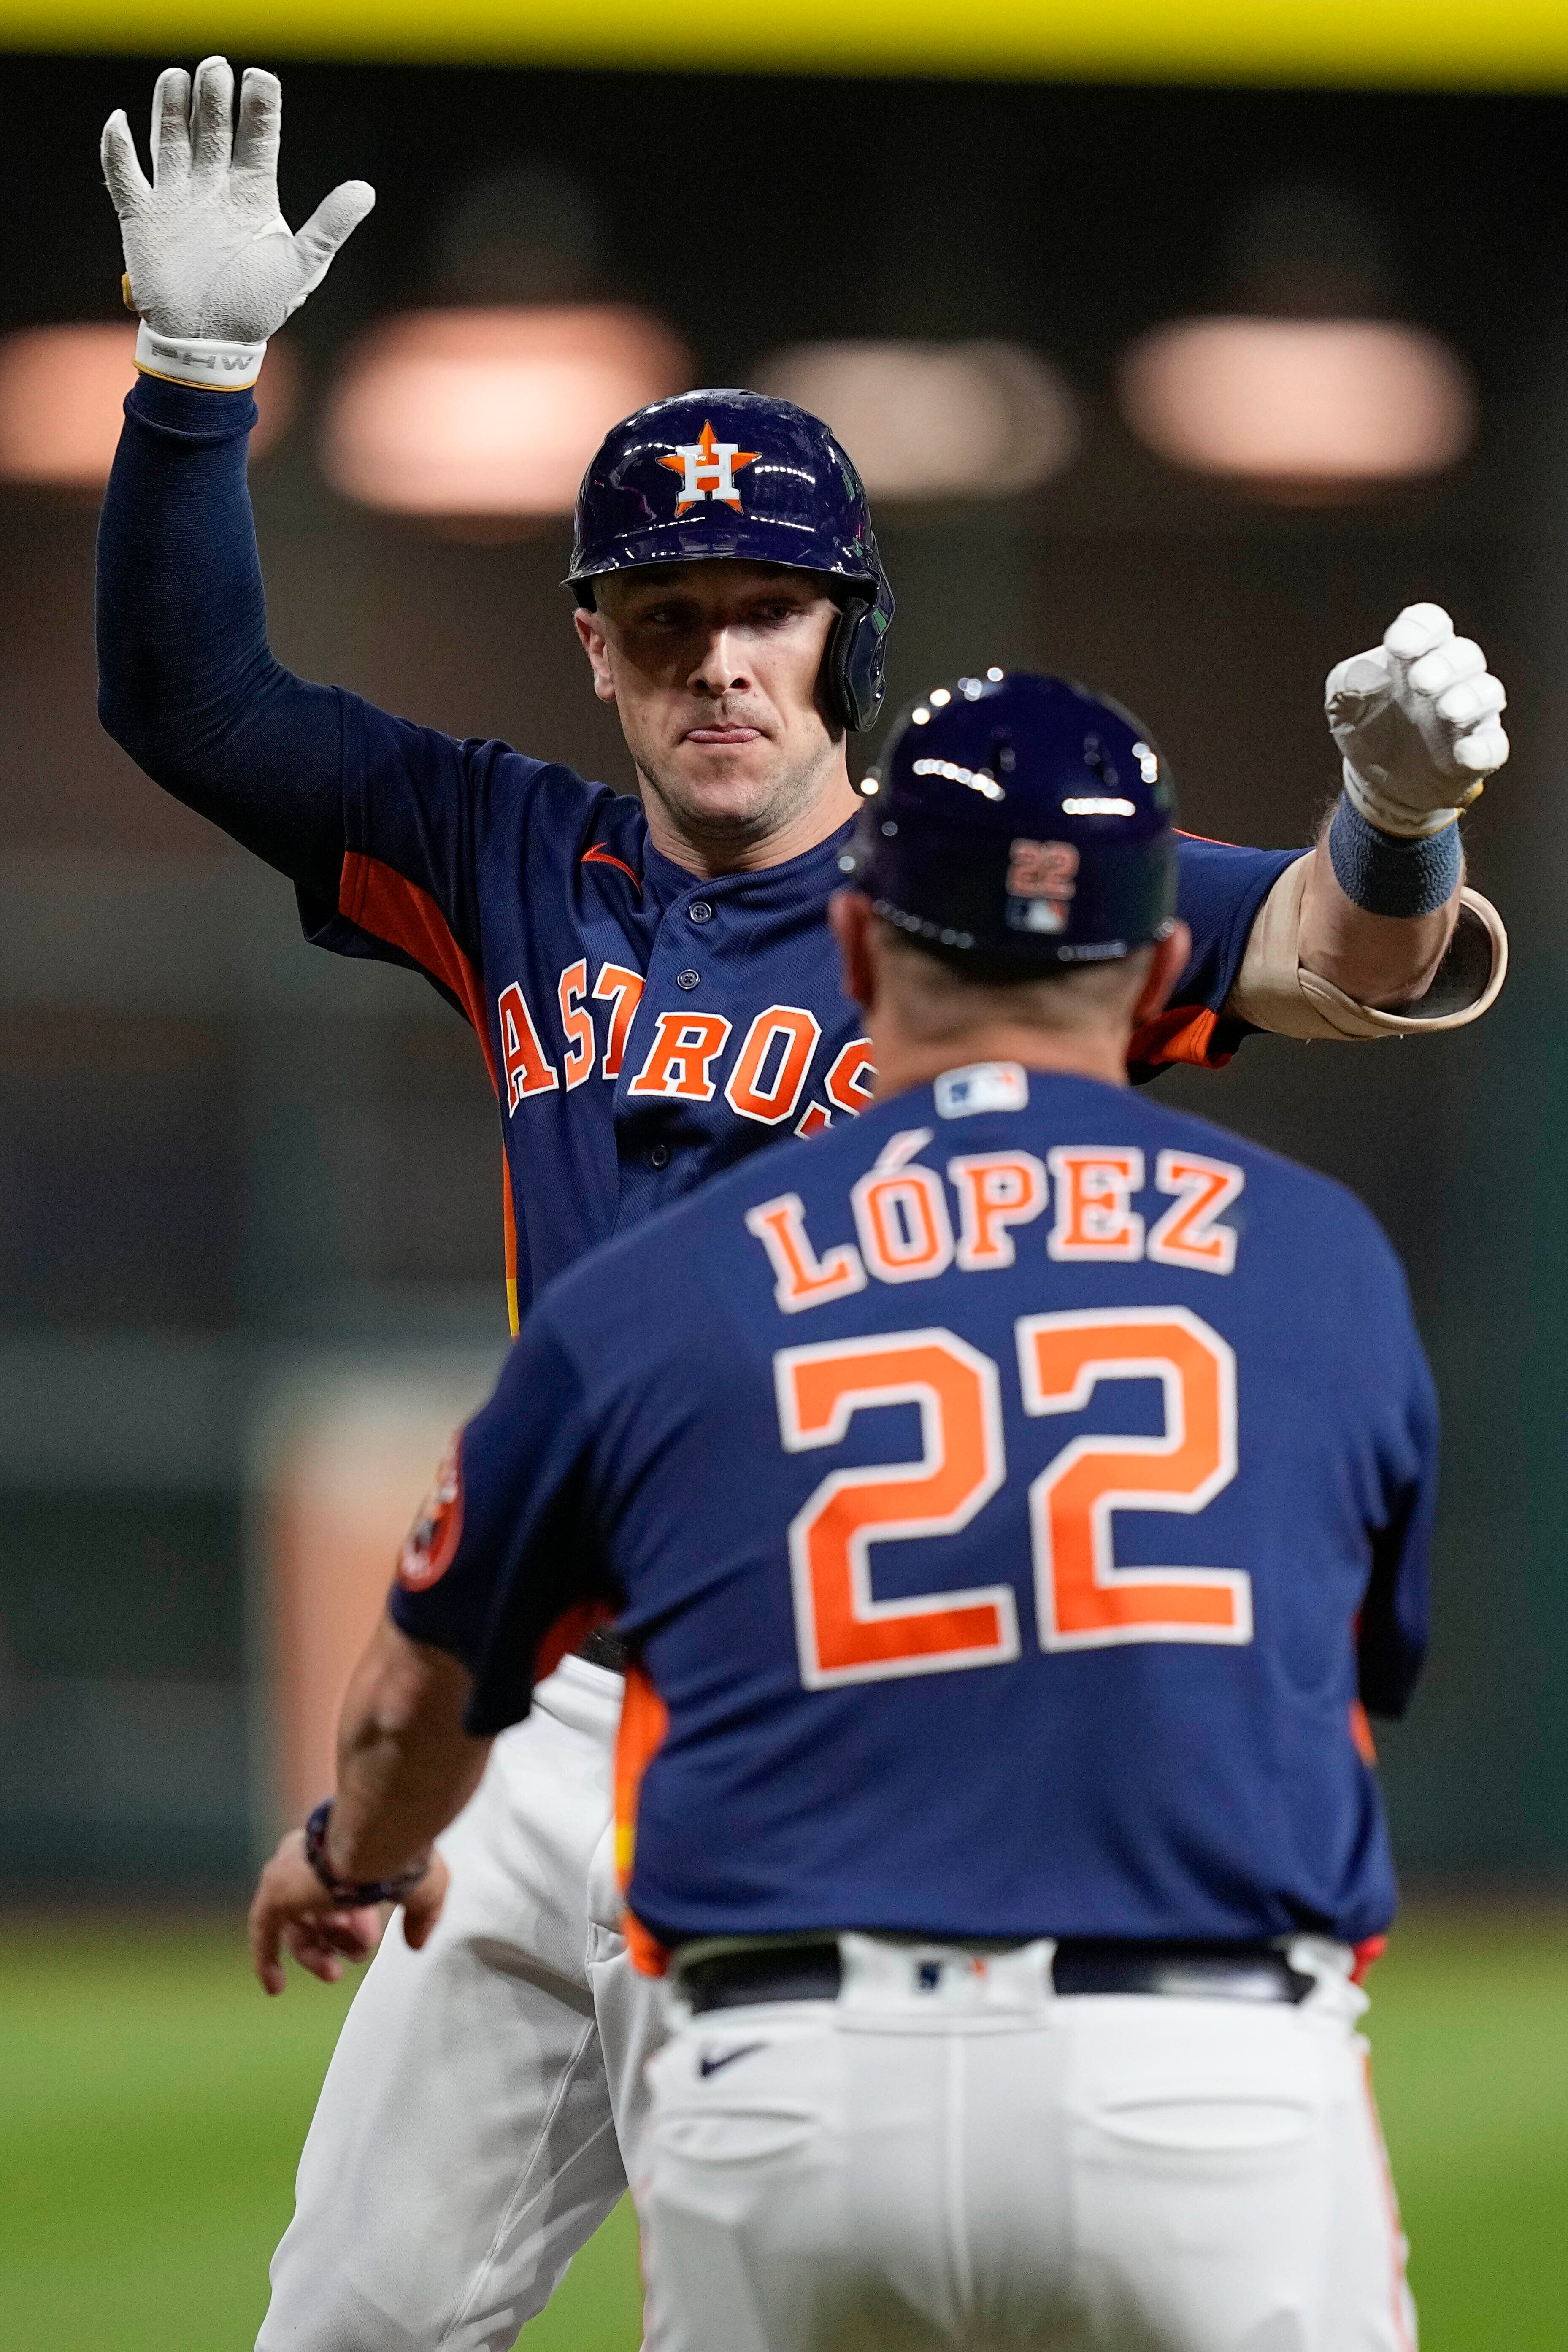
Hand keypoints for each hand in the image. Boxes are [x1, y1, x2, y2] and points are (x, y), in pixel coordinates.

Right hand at [101, 56, 374, 344]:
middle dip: (214, 97)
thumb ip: (329, 227)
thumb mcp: (300, 266)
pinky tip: (121, 121)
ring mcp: (177, 197)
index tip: (261, 79)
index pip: (257, 137)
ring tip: (178, 78)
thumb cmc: (257, 306)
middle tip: (216, 68)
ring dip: (172, 108)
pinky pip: (125, 174)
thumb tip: (365, 191)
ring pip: (170, 138)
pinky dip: (118, 148)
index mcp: (252, 193)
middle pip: (212, 128)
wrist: (210, 343)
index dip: (259, 107)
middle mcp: (213, 186)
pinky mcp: (143, 216)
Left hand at [247, 1827, 448, 1996]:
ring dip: (315, 1954)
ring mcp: (289, 1873)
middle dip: (337, 1939)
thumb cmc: (405, 1856)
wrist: (380, 1840)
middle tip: (357, 1956)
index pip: (340, 1889)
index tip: (369, 1941)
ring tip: (334, 1974)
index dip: (357, 1923)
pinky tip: (276, 1987)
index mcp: (344, 1845)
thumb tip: (416, 1942)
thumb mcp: (424, 1889)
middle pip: (315, 1909)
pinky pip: (263, 1934)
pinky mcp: (274, 1892)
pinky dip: (268, 1961)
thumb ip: (420, 1916)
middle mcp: (311, 1855)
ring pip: (294, 1923)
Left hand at [1325, 603, 1508, 838]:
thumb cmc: (1364, 725)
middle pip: (1464, 654)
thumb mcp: (1342, 703)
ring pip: (1487, 693)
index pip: (1430, 624)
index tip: (1397, 646)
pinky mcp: (1476, 752)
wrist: (1375, 779)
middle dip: (1445, 664)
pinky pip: (1493, 745)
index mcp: (1416, 654)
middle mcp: (1449, 677)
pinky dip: (1484, 747)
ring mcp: (1467, 714)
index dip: (1420, 629)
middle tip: (1420, 682)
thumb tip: (1365, 680)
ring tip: (1447, 710)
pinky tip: (1466, 753)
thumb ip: (1346, 684)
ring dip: (1470, 698)